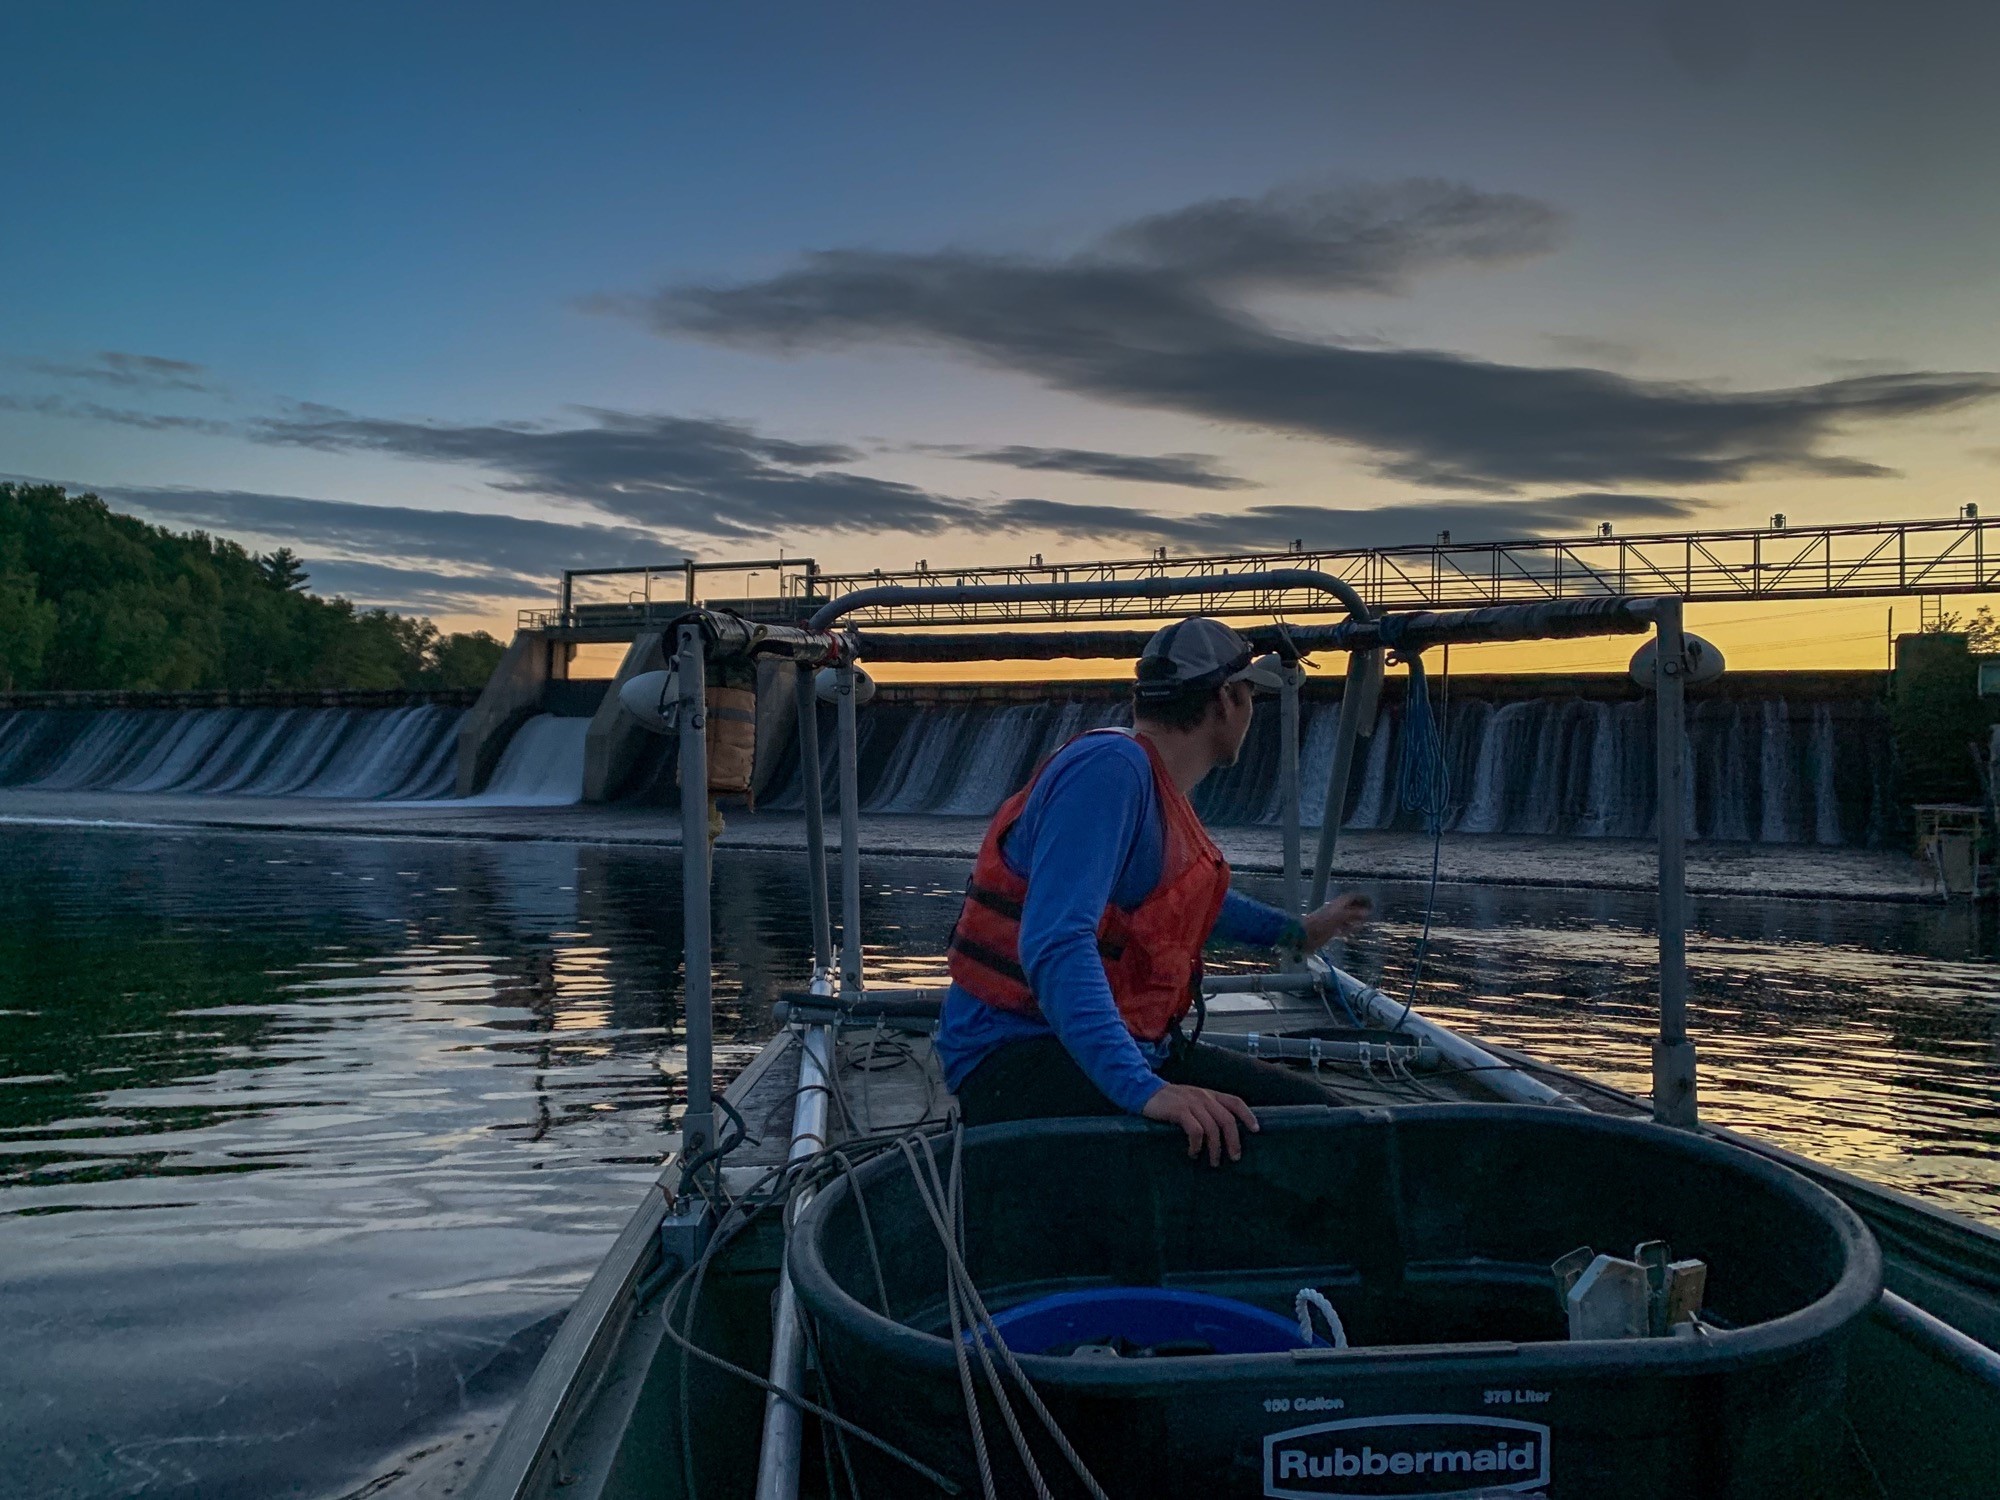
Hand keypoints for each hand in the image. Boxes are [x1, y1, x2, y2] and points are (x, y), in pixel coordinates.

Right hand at [1140, 1083, 1259, 1165]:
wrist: (1146, 1091)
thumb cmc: (1171, 1101)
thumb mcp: (1193, 1100)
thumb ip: (1208, 1110)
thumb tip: (1223, 1132)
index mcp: (1210, 1094)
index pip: (1235, 1101)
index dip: (1248, 1115)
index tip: (1256, 1130)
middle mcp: (1204, 1097)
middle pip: (1227, 1119)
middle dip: (1233, 1141)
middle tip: (1234, 1157)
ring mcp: (1192, 1103)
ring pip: (1212, 1128)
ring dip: (1215, 1148)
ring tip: (1214, 1161)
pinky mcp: (1179, 1110)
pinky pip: (1195, 1131)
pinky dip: (1197, 1145)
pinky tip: (1193, 1152)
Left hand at [1302, 892, 1372, 948]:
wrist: (1305, 935)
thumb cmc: (1321, 923)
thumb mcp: (1338, 916)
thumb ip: (1353, 913)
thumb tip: (1367, 912)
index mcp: (1337, 904)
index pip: (1351, 897)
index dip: (1360, 898)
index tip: (1371, 902)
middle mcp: (1335, 911)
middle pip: (1349, 907)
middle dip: (1359, 909)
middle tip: (1371, 913)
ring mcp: (1332, 921)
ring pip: (1346, 918)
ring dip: (1355, 920)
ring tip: (1363, 923)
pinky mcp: (1329, 931)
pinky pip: (1341, 928)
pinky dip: (1348, 929)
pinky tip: (1351, 932)